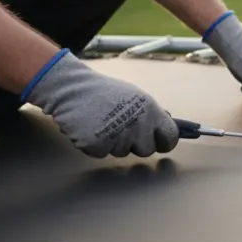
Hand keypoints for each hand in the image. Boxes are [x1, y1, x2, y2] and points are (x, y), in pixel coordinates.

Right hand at [23, 50, 179, 157]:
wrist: (71, 88)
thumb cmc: (104, 92)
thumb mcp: (136, 97)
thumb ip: (152, 113)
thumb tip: (170, 125)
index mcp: (150, 111)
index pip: (170, 137)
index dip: (164, 142)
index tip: (160, 142)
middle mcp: (138, 125)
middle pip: (146, 150)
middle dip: (136, 144)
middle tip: (122, 128)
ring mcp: (118, 136)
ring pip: (123, 152)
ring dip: (113, 142)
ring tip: (102, 122)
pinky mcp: (97, 145)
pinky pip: (102, 153)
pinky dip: (95, 145)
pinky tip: (90, 128)